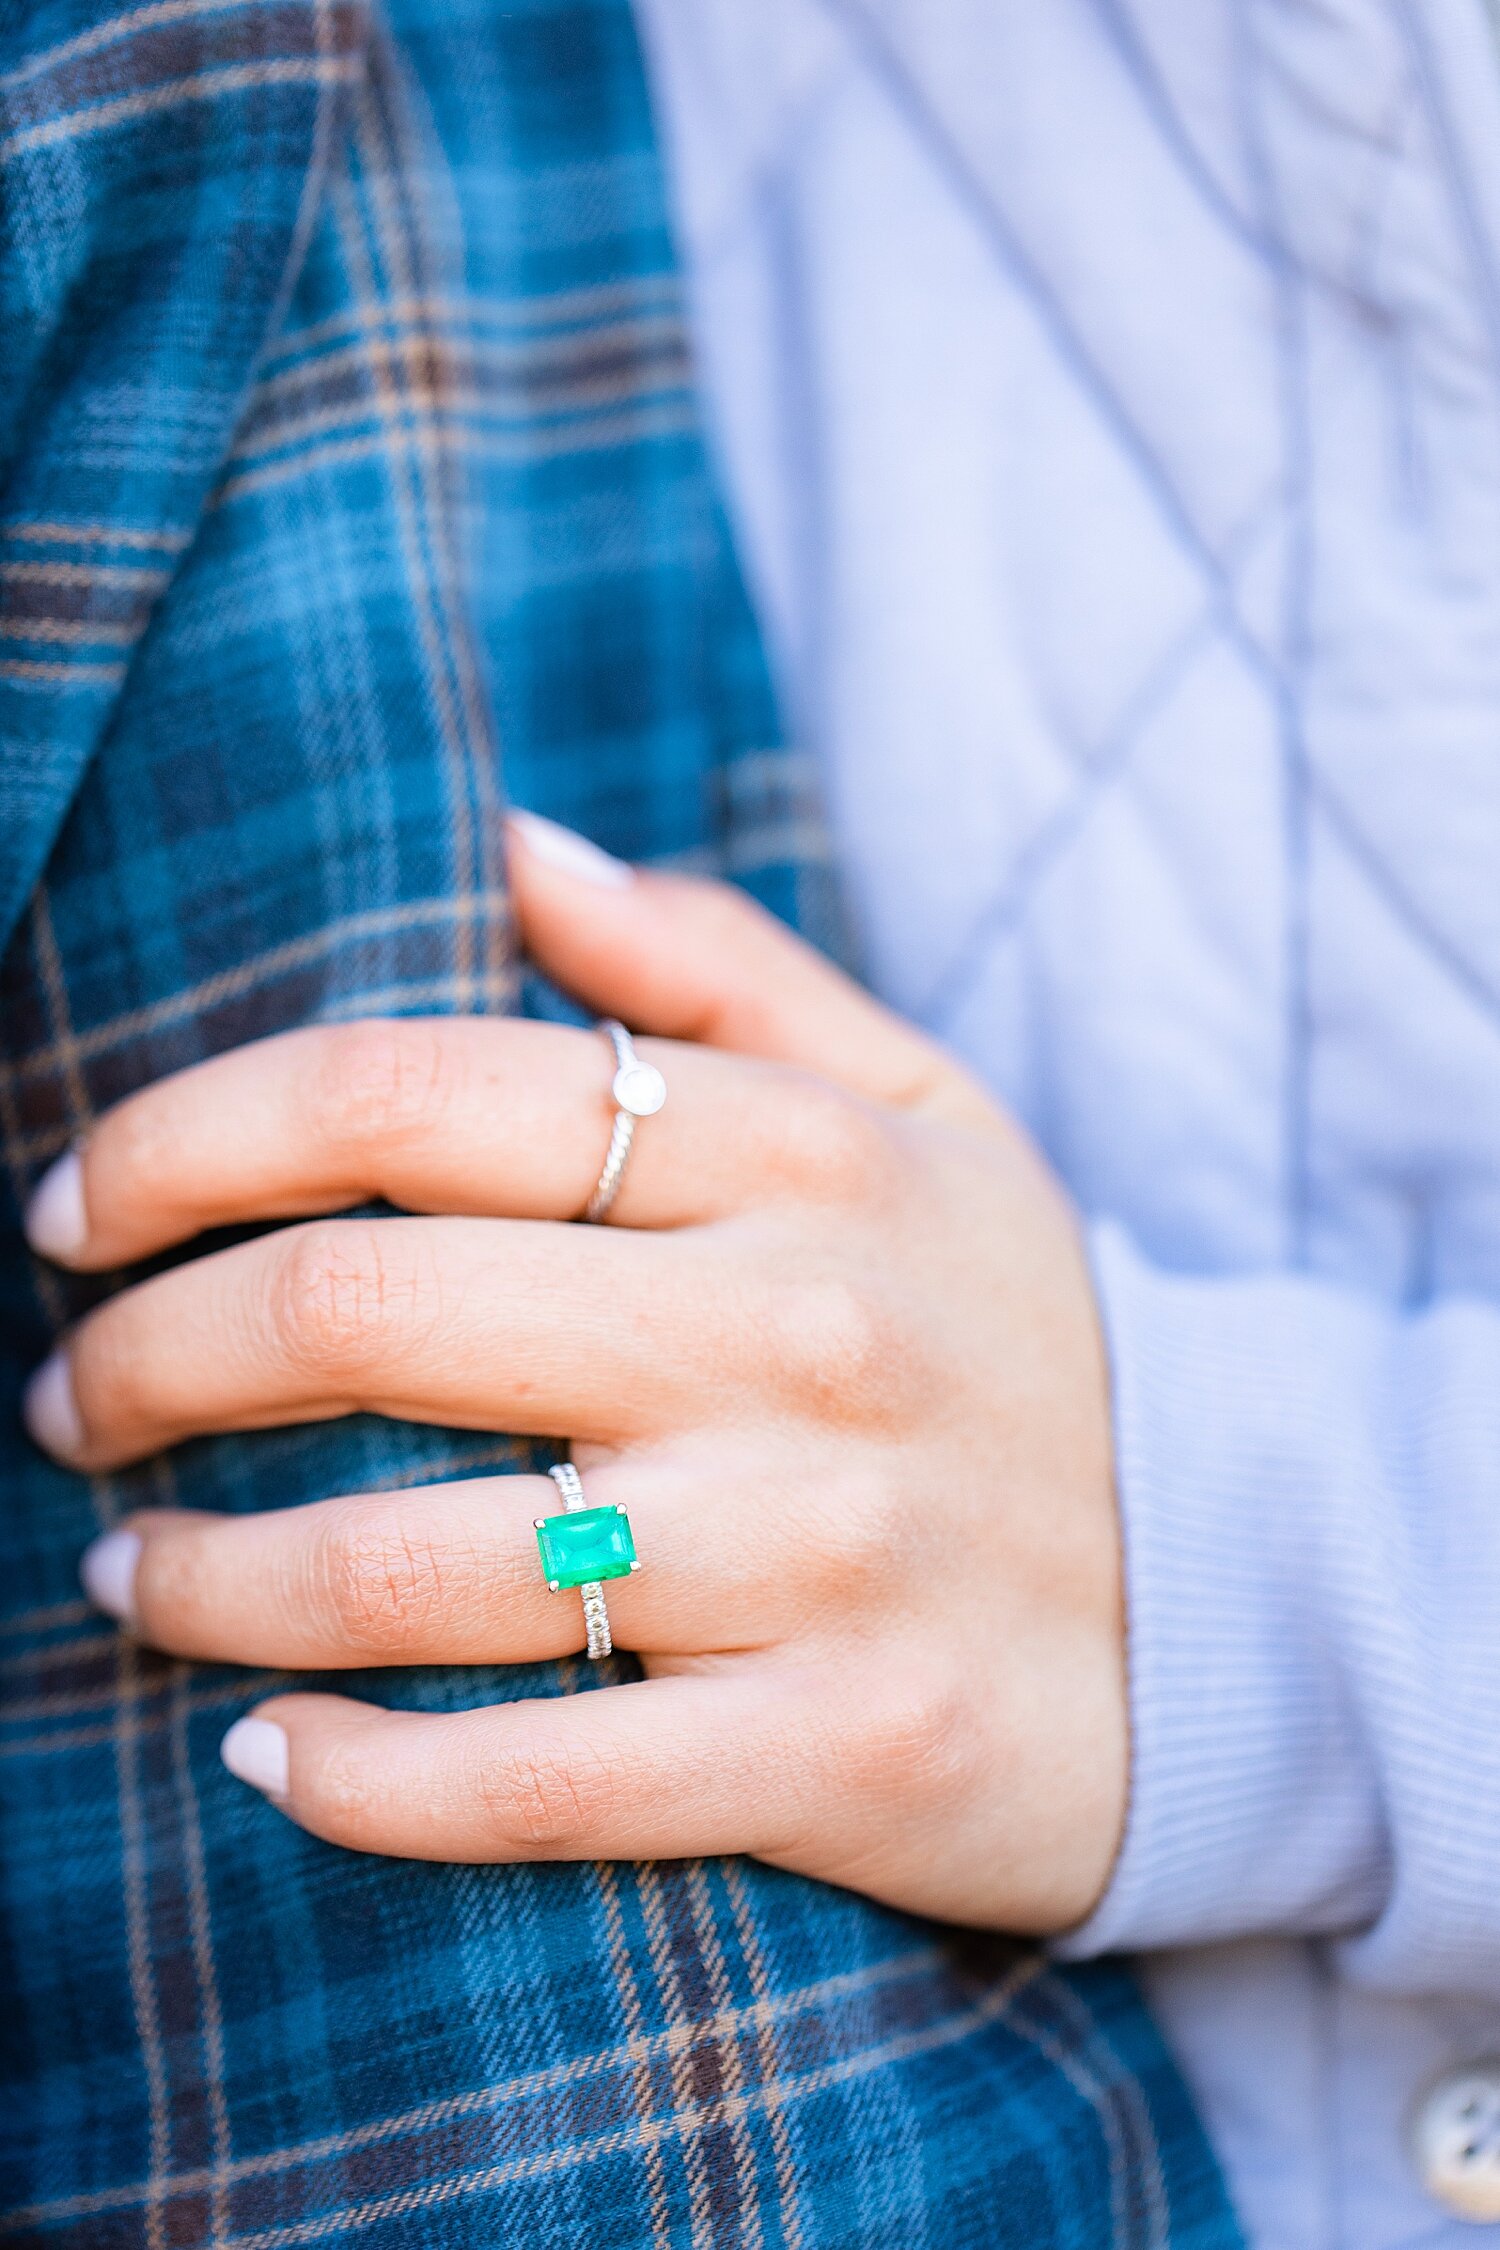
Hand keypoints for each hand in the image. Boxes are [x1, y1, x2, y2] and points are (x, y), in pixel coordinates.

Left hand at [24, 814, 1125, 1932]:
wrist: (1220, 1597)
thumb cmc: (1012, 1337)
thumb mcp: (923, 1105)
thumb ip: (716, 969)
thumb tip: (514, 845)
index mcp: (791, 1154)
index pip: (405, 1094)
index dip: (184, 1141)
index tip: (78, 1208)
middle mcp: (792, 1334)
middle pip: (361, 1307)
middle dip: (146, 1357)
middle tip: (74, 1401)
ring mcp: (813, 1553)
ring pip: (406, 1564)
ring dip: (202, 1575)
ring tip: (124, 1572)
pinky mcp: (834, 1751)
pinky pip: (528, 1784)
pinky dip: (349, 1775)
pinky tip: (260, 1748)